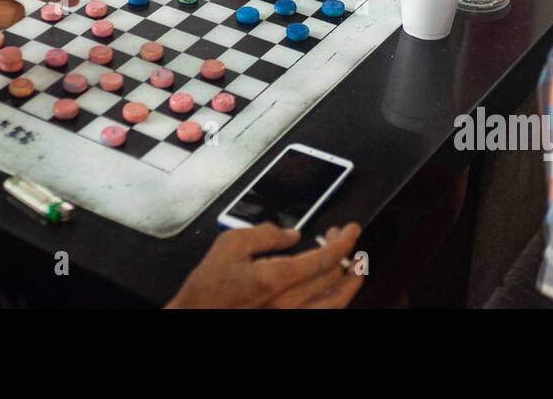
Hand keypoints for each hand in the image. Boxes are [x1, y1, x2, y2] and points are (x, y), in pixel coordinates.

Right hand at [167, 222, 362, 307]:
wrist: (195, 317)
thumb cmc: (208, 288)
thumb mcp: (229, 246)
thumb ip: (264, 233)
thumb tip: (290, 233)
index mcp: (276, 278)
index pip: (324, 260)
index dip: (344, 243)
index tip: (351, 230)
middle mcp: (288, 303)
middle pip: (333, 279)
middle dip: (345, 254)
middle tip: (342, 238)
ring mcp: (290, 317)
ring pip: (334, 303)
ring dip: (350, 284)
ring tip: (357, 268)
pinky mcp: (287, 322)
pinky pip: (321, 315)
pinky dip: (335, 302)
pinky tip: (336, 292)